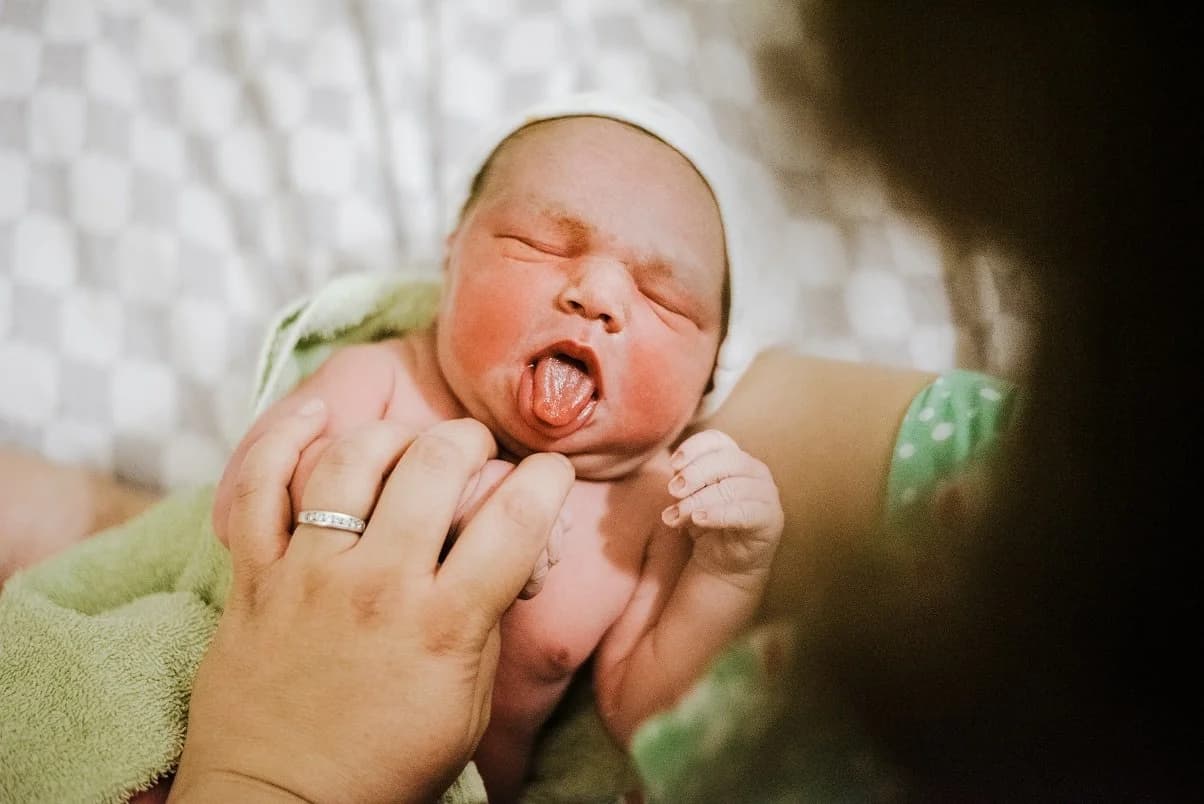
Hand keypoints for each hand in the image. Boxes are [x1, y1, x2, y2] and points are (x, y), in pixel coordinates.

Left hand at [170, 402, 573, 803]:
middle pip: (435, 465)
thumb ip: (484, 623)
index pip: (516, 520)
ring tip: (408, 445)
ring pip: (352, 459)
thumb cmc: (384, 768)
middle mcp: (377, 584)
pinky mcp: (254, 576)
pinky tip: (318, 417)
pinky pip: (259, 487)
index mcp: (444, 624)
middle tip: (475, 453)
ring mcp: (309, 573)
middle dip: (470, 442)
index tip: (551, 473)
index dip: (547, 480)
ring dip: (393, 435)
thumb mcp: (466, 707)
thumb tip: (501, 557)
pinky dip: (285, 440)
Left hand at [660, 429, 783, 581]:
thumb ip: (683, 484)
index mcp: (733, 457)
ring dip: (699, 500)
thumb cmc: (706, 521)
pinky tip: (699, 519)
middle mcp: (753, 470)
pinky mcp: (771, 517)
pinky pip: (745, 512)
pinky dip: (719, 514)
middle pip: (724, 461)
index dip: (694, 448)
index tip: (673, 464)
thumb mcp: (689, 498)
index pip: (716, 441)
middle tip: (673, 490)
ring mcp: (766, 493)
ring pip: (732, 488)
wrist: (724, 561)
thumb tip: (675, 482)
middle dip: (695, 474)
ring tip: (677, 515)